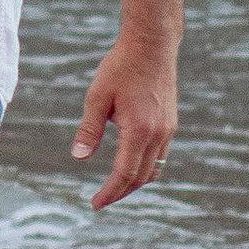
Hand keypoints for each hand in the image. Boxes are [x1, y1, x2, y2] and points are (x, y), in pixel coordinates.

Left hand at [72, 30, 176, 209]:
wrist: (152, 45)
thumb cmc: (121, 67)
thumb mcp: (97, 96)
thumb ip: (89, 129)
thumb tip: (79, 158)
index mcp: (139, 130)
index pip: (125, 174)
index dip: (110, 192)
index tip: (95, 204)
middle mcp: (158, 134)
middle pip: (141, 177)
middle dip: (121, 192)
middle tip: (101, 200)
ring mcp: (168, 130)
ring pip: (154, 169)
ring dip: (135, 182)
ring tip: (114, 187)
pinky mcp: (170, 123)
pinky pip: (160, 156)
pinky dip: (145, 167)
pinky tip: (130, 164)